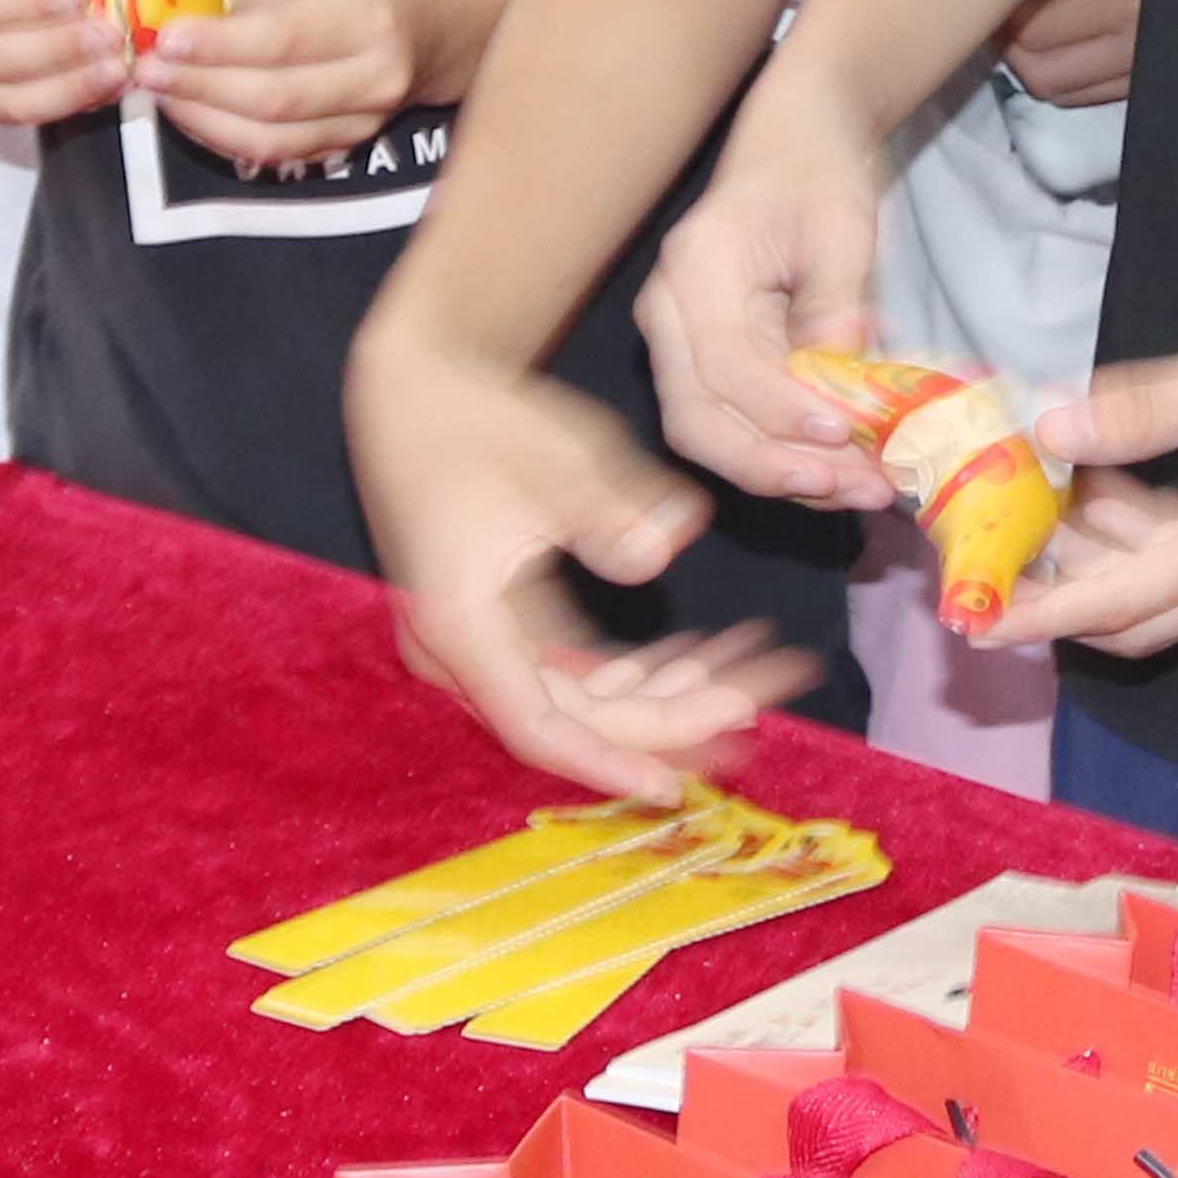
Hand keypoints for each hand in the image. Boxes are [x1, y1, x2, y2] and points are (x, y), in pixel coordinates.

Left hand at [140, 0, 449, 172]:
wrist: (450, 21)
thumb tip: (177, 0)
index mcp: (365, 16)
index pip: (279, 38)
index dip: (215, 45)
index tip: (161, 37)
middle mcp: (372, 74)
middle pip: (272, 97)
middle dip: (198, 86)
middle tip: (145, 69)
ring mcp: (365, 118)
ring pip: (273, 137)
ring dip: (204, 119)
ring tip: (161, 92)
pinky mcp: (353, 144)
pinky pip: (281, 153)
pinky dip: (228, 137)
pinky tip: (195, 113)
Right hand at [344, 329, 811, 800]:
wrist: (418, 392)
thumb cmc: (476, 421)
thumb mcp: (551, 458)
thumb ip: (607, 508)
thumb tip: (665, 545)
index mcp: (462, 625)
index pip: (538, 725)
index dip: (606, 761)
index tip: (673, 785)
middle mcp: (461, 654)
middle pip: (574, 719)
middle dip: (669, 719)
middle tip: (759, 699)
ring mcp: (480, 646)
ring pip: (581, 701)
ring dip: (664, 695)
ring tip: (751, 674)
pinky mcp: (500, 632)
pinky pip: (573, 674)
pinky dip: (636, 672)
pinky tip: (701, 657)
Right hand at [635, 91, 897, 511]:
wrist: (796, 144)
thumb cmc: (817, 171)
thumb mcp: (844, 224)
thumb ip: (839, 301)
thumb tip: (840, 380)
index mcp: (694, 270)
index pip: (724, 365)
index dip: (782, 410)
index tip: (848, 434)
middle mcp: (669, 315)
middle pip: (698, 419)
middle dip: (775, 466)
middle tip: (858, 488)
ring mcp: (681, 344)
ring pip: (714, 434)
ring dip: (787, 475)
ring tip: (867, 490)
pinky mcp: (710, 365)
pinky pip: (737, 425)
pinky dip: (789, 456)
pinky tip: (849, 473)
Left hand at [996, 275, 1177, 660]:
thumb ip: (1145, 410)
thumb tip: (1050, 427)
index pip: (1115, 606)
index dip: (1038, 616)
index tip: (969, 618)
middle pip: (1138, 613)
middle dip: (1058, 590)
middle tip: (987, 543)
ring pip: (1171, 582)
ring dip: (1102, 551)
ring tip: (1033, 488)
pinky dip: (1148, 526)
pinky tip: (1110, 467)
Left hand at [1002, 0, 1151, 107]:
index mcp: (1121, 5)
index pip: (1038, 33)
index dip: (1006, 17)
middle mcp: (1129, 52)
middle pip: (1042, 76)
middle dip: (1011, 49)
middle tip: (1002, 16)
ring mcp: (1141, 76)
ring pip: (1063, 95)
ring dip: (1033, 68)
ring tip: (1025, 33)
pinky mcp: (1148, 86)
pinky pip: (1090, 95)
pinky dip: (1063, 78)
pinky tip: (1061, 47)